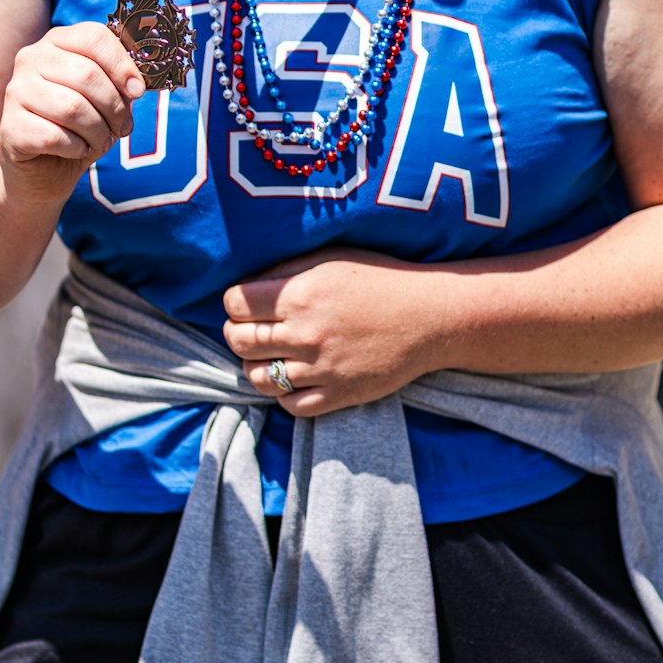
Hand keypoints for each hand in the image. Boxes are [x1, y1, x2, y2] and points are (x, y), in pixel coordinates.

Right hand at [0, 22, 143, 201]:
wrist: (43, 168)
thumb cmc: (79, 125)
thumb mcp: (105, 97)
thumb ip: (119, 81)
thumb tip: (136, 84)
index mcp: (57, 42)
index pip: (93, 37)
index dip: (122, 64)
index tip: (138, 91)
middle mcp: (30, 59)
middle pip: (86, 74)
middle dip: (115, 107)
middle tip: (123, 127)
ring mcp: (16, 92)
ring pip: (72, 108)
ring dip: (99, 131)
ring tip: (101, 140)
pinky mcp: (10, 127)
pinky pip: (55, 136)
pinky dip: (77, 148)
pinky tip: (77, 149)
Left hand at [222, 251, 429, 415]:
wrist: (429, 316)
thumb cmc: (379, 278)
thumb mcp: (330, 258)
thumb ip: (285, 269)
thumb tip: (246, 283)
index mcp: (300, 294)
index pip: (234, 304)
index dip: (235, 303)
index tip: (246, 303)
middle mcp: (306, 333)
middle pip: (239, 340)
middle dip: (238, 333)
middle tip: (252, 330)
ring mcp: (321, 368)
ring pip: (258, 377)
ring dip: (256, 365)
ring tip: (270, 355)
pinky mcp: (339, 394)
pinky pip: (290, 405)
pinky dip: (284, 393)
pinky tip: (294, 377)